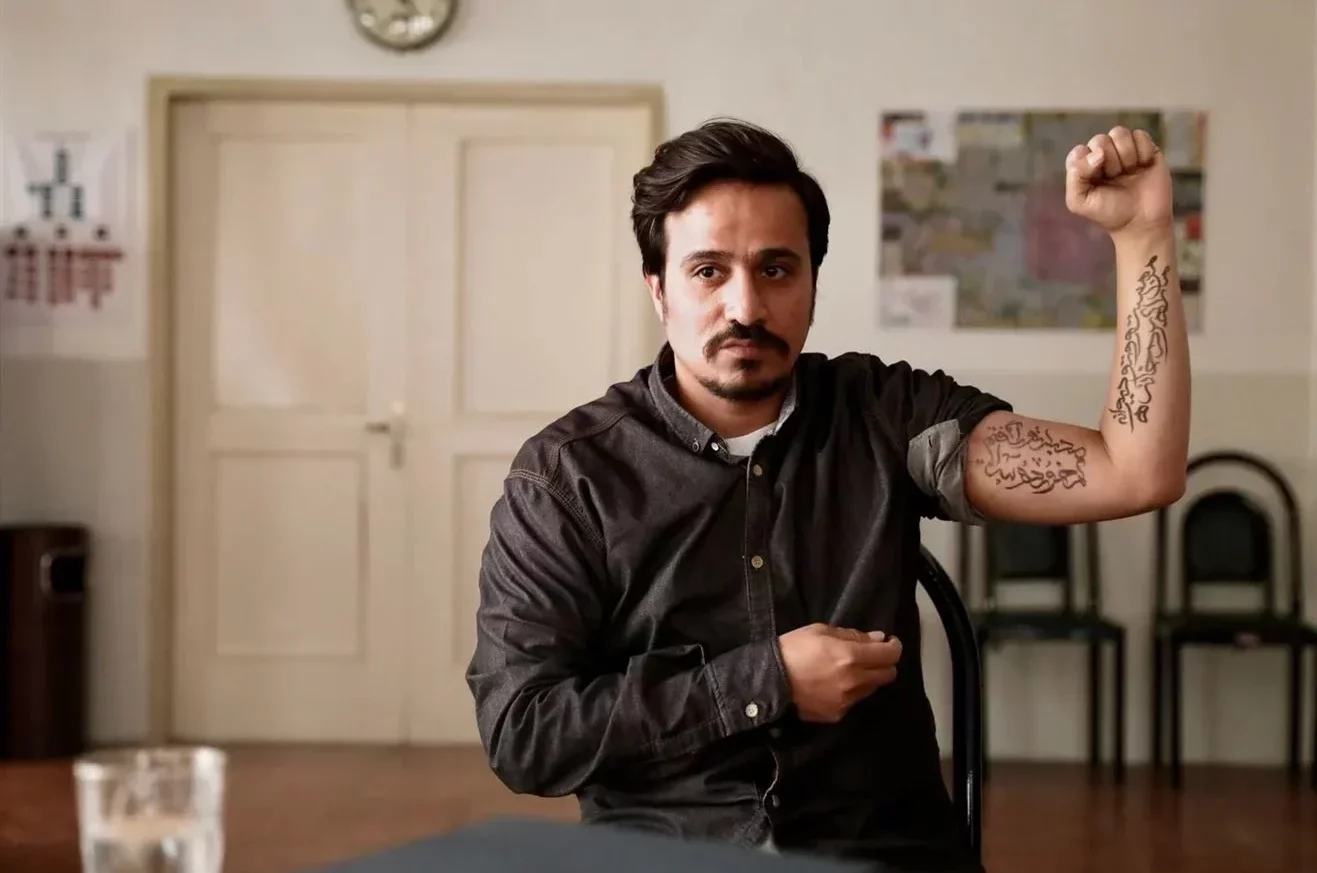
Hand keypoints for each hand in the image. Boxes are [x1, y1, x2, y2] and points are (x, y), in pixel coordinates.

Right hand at [777, 623, 903, 723]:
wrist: (768, 681)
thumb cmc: (792, 649)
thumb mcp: (820, 631)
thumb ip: (852, 635)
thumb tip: (878, 638)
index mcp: (850, 657)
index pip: (889, 655)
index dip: (894, 647)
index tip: (890, 642)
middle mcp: (853, 681)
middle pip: (888, 675)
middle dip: (885, 663)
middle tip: (873, 656)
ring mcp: (846, 701)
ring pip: (872, 689)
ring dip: (868, 678)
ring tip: (851, 670)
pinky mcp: (836, 715)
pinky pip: (853, 701)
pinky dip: (851, 692)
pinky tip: (835, 685)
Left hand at [1065, 126, 1172, 238]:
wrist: (1142, 221)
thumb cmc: (1109, 212)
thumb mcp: (1080, 202)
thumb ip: (1075, 177)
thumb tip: (1097, 153)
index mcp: (1084, 166)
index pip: (1079, 151)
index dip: (1088, 163)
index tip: (1097, 178)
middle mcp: (1102, 155)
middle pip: (1100, 139)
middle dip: (1109, 161)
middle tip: (1116, 178)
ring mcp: (1124, 151)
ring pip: (1119, 133)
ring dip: (1125, 155)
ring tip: (1129, 172)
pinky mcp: (1146, 148)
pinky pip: (1140, 135)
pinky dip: (1142, 152)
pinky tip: (1143, 166)